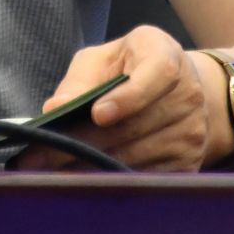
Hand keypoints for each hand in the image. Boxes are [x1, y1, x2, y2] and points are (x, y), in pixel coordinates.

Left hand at [13, 25, 219, 171]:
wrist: (180, 90)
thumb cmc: (131, 67)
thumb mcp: (104, 58)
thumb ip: (80, 80)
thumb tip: (54, 108)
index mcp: (167, 56)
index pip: (157, 74)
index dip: (128, 97)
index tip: (97, 114)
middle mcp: (188, 94)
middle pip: (136, 125)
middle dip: (84, 141)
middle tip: (41, 154)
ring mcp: (192, 131)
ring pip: (137, 154)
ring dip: (92, 164)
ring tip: (51, 169)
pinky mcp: (188, 162)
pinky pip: (145, 175)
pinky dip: (110, 178)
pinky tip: (80, 176)